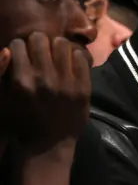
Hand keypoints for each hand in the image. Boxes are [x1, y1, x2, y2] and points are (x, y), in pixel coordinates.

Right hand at [2, 32, 90, 148]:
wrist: (49, 145)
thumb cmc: (22, 121)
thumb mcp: (4, 100)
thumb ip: (3, 74)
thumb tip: (7, 49)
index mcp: (21, 81)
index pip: (18, 45)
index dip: (19, 47)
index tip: (23, 52)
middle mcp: (43, 79)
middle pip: (40, 39)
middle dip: (38, 42)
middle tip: (40, 51)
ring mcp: (66, 83)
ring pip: (62, 44)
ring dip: (57, 47)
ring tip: (56, 55)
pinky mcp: (83, 87)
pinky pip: (80, 57)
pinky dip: (74, 57)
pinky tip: (69, 64)